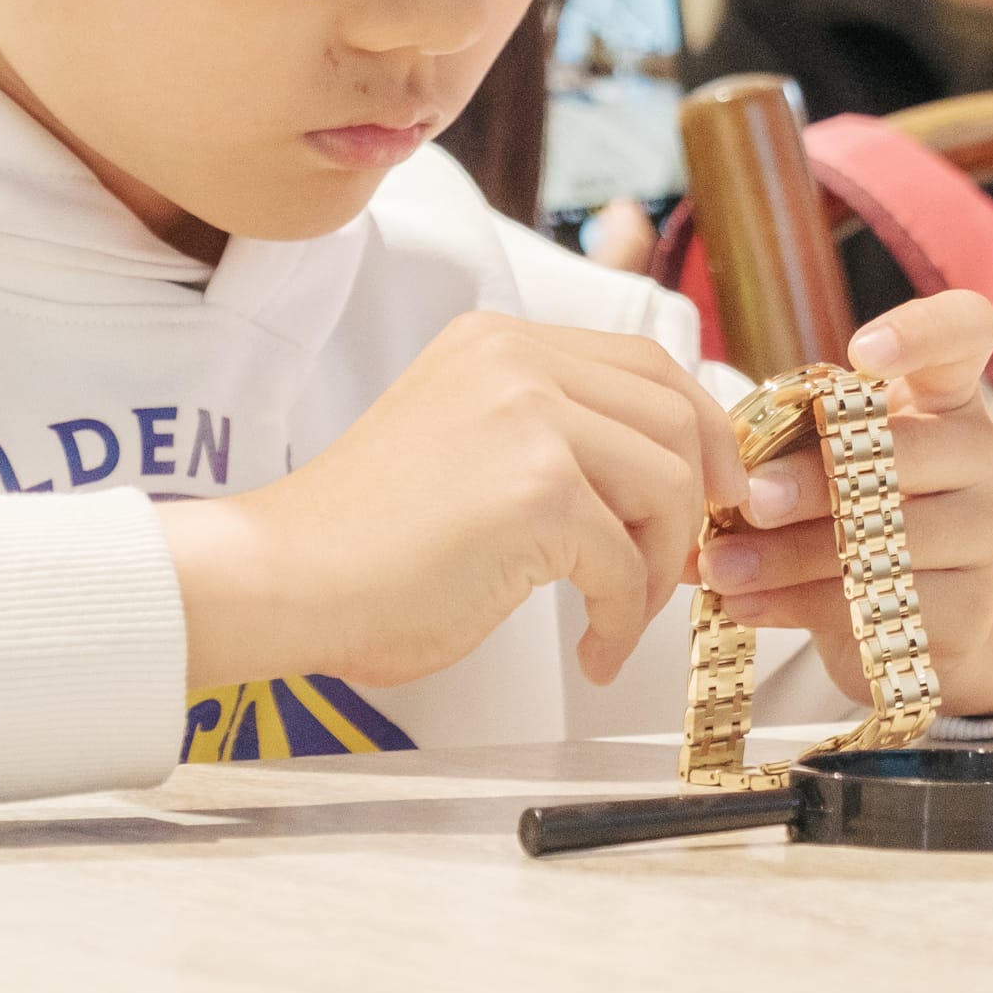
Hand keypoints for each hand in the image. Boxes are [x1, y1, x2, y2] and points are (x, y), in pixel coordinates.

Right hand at [156, 314, 741, 694]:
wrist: (280, 579)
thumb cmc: (362, 542)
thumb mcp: (467, 443)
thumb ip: (552, 434)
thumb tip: (665, 476)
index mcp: (498, 342)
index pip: (646, 363)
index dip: (698, 429)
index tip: (712, 491)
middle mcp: (518, 361)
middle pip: (674, 415)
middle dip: (699, 497)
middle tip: (691, 561)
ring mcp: (531, 419)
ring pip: (668, 485)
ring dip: (661, 565)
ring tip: (622, 612)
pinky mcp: (539, 492)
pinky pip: (628, 563)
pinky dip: (624, 617)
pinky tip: (594, 649)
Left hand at [698, 291, 992, 717]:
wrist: (910, 617)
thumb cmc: (852, 510)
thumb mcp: (824, 462)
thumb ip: (783, 447)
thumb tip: (709, 467)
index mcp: (949, 394)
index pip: (966, 330)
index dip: (920, 332)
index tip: (862, 353)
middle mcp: (986, 453)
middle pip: (908, 451)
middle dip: (814, 478)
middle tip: (748, 499)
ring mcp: (991, 532)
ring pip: (886, 538)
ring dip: (788, 555)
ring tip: (719, 567)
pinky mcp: (974, 607)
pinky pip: (881, 603)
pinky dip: (799, 606)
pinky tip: (747, 605)